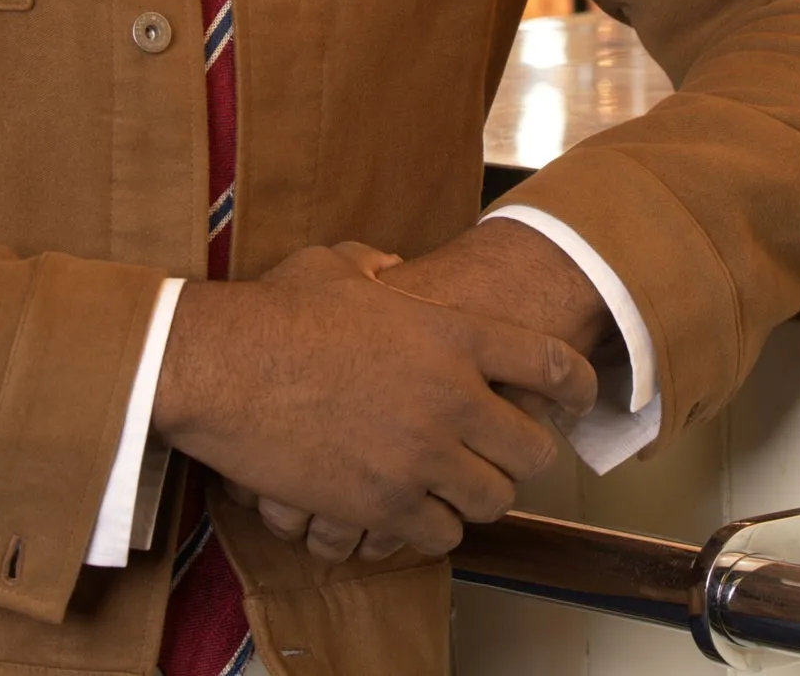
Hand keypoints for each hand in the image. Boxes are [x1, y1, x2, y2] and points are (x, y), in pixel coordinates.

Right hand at [156, 243, 596, 560]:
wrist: (220, 367)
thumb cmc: (272, 313)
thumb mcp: (336, 265)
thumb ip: (379, 264)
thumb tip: (393, 269)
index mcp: (453, 333)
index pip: (550, 363)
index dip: (576, 385)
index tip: (579, 398)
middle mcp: (452, 397)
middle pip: (533, 449)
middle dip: (524, 454)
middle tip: (505, 455)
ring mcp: (421, 455)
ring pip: (493, 500)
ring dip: (479, 495)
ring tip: (458, 488)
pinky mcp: (383, 502)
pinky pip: (441, 534)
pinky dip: (434, 529)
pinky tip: (414, 514)